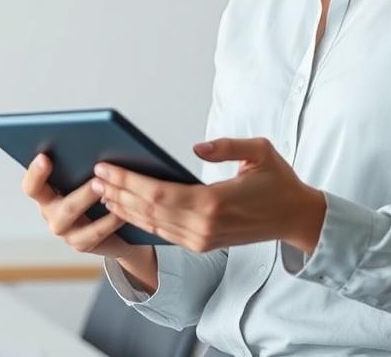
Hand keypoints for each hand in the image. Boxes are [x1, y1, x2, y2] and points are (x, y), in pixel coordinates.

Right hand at [21, 152, 134, 258]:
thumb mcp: (85, 179)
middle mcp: (51, 214)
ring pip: (78, 221)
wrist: (110, 229)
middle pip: (61, 205)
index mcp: (46, 194)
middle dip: (81, 193)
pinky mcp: (81, 244)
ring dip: (93, 204)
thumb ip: (83, 168)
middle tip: (97, 180)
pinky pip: (95, 233)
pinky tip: (122, 211)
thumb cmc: (95, 193)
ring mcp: (65, 232)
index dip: (35, 173)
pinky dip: (110, 220)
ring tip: (108, 191)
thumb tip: (97, 149)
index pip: (32, 186)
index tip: (44, 157)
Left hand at [91, 137, 326, 253]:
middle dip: (119, 193)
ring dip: (125, 209)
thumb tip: (196, 146)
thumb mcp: (260, 151)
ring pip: (153, 225)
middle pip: (150, 211)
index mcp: (215, 202)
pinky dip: (141, 222)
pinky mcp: (203, 245)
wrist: (295, 218)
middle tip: (94, 175)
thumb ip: (227, 146)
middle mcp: (204, 226)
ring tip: (103, 191)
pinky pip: (164, 234)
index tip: (106, 168)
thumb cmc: (278, 181)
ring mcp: (202, 239)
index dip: (129, 181)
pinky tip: (126, 209)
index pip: (159, 193)